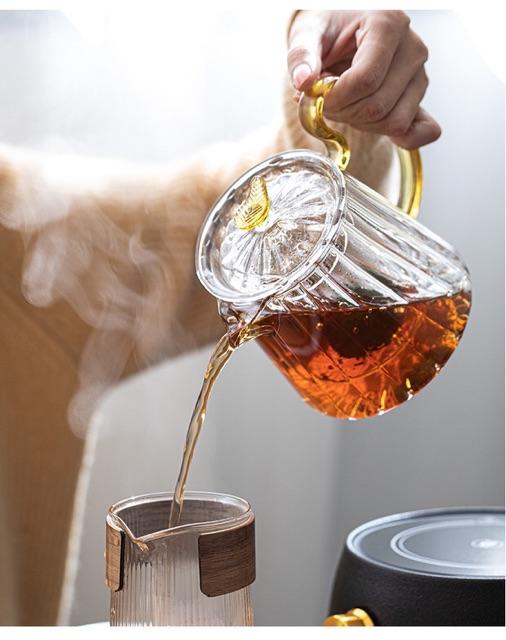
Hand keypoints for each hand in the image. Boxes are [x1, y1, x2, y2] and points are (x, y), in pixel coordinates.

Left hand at [287, 10, 440, 148]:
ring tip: (345, 104)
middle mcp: (411, 49)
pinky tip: (372, 126)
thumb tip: (304, 82)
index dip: (336, 99)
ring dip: (361, 124)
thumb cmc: (329, 29)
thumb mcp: (308, 33)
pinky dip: (398, 138)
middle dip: (344, 113)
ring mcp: (419, 74)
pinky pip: (420, 130)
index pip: (365, 80)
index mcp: (387, 25)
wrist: (342, 31)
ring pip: (393, 121)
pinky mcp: (419, 97)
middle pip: (378, 106)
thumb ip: (302, 56)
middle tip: (326, 102)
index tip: (317, 98)